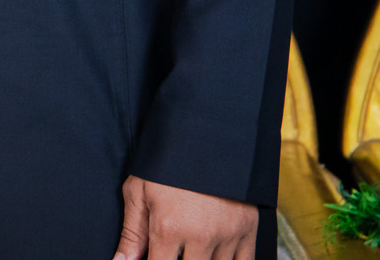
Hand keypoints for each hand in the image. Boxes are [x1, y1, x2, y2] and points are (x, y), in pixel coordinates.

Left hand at [112, 174, 258, 259]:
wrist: (207, 132)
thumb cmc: (166, 160)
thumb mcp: (139, 190)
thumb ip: (131, 233)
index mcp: (168, 228)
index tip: (155, 255)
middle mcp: (200, 237)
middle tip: (173, 249)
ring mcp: (227, 236)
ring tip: (190, 247)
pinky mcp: (248, 231)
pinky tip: (214, 255)